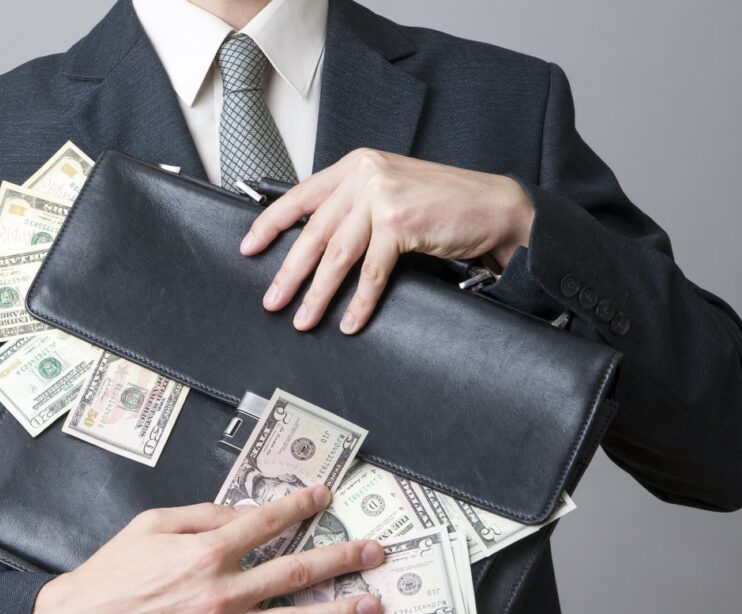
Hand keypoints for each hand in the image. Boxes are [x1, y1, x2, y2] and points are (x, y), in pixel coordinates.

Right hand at [30, 485, 384, 613]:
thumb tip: (244, 512)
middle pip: (295, 572)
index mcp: (204, 552)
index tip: (325, 496)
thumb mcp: (152, 524)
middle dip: (342, 559)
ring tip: (371, 604)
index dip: (300, 506)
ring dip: (338, 613)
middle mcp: (220, 592)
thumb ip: (201, 515)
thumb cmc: (114, 572)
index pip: (266, 523)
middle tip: (375, 552)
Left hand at [240, 148, 534, 333]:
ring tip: (303, 319)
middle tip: (272, 301)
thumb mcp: (390, 191)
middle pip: (313, 232)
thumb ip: (354, 206)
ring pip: (337, 255)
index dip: (270, 224)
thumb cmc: (443, 204)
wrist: (493, 206)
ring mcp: (382, 196)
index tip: (248, 248)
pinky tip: (349, 320)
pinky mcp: (399, 222)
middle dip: (289, 272)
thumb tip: (313, 243)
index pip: (300, 195)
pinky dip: (359, 301)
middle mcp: (364, 175)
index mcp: (356, 165)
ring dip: (317, 293)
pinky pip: (371, 272)